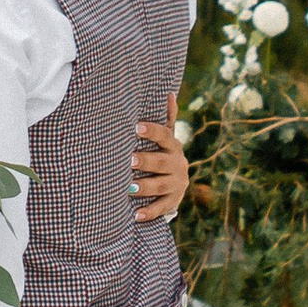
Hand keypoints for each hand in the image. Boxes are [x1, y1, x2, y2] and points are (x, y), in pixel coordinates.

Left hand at [135, 97, 189, 220]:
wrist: (174, 181)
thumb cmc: (161, 152)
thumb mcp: (165, 137)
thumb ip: (166, 118)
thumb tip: (168, 92)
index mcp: (173, 145)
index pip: (165, 136)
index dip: (152, 131)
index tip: (136, 126)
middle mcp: (178, 163)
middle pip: (162, 161)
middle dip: (146, 161)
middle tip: (129, 160)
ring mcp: (177, 183)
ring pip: (161, 185)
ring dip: (145, 186)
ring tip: (130, 188)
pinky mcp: (174, 200)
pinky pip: (162, 207)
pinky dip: (150, 211)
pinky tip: (136, 215)